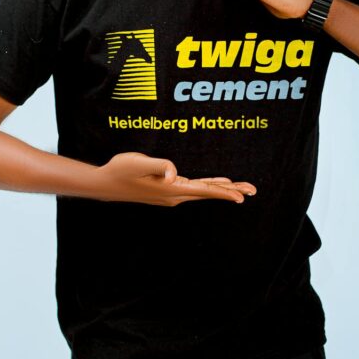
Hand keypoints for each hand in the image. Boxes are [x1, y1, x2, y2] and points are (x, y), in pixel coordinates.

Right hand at [94, 152, 256, 206]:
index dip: (225, 191)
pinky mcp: (167, 191)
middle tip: (253, 190)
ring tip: (241, 188)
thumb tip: (174, 175)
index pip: (204, 190)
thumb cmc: (121, 170)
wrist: (106, 184)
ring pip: (202, 192)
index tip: (243, 195)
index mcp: (171, 189)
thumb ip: (159, 165)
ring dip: (222, 189)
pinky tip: (216, 184)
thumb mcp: (139, 162)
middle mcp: (174, 195)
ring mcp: (171, 195)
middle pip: (208, 193)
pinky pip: (194, 189)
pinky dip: (209, 186)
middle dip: (231, 191)